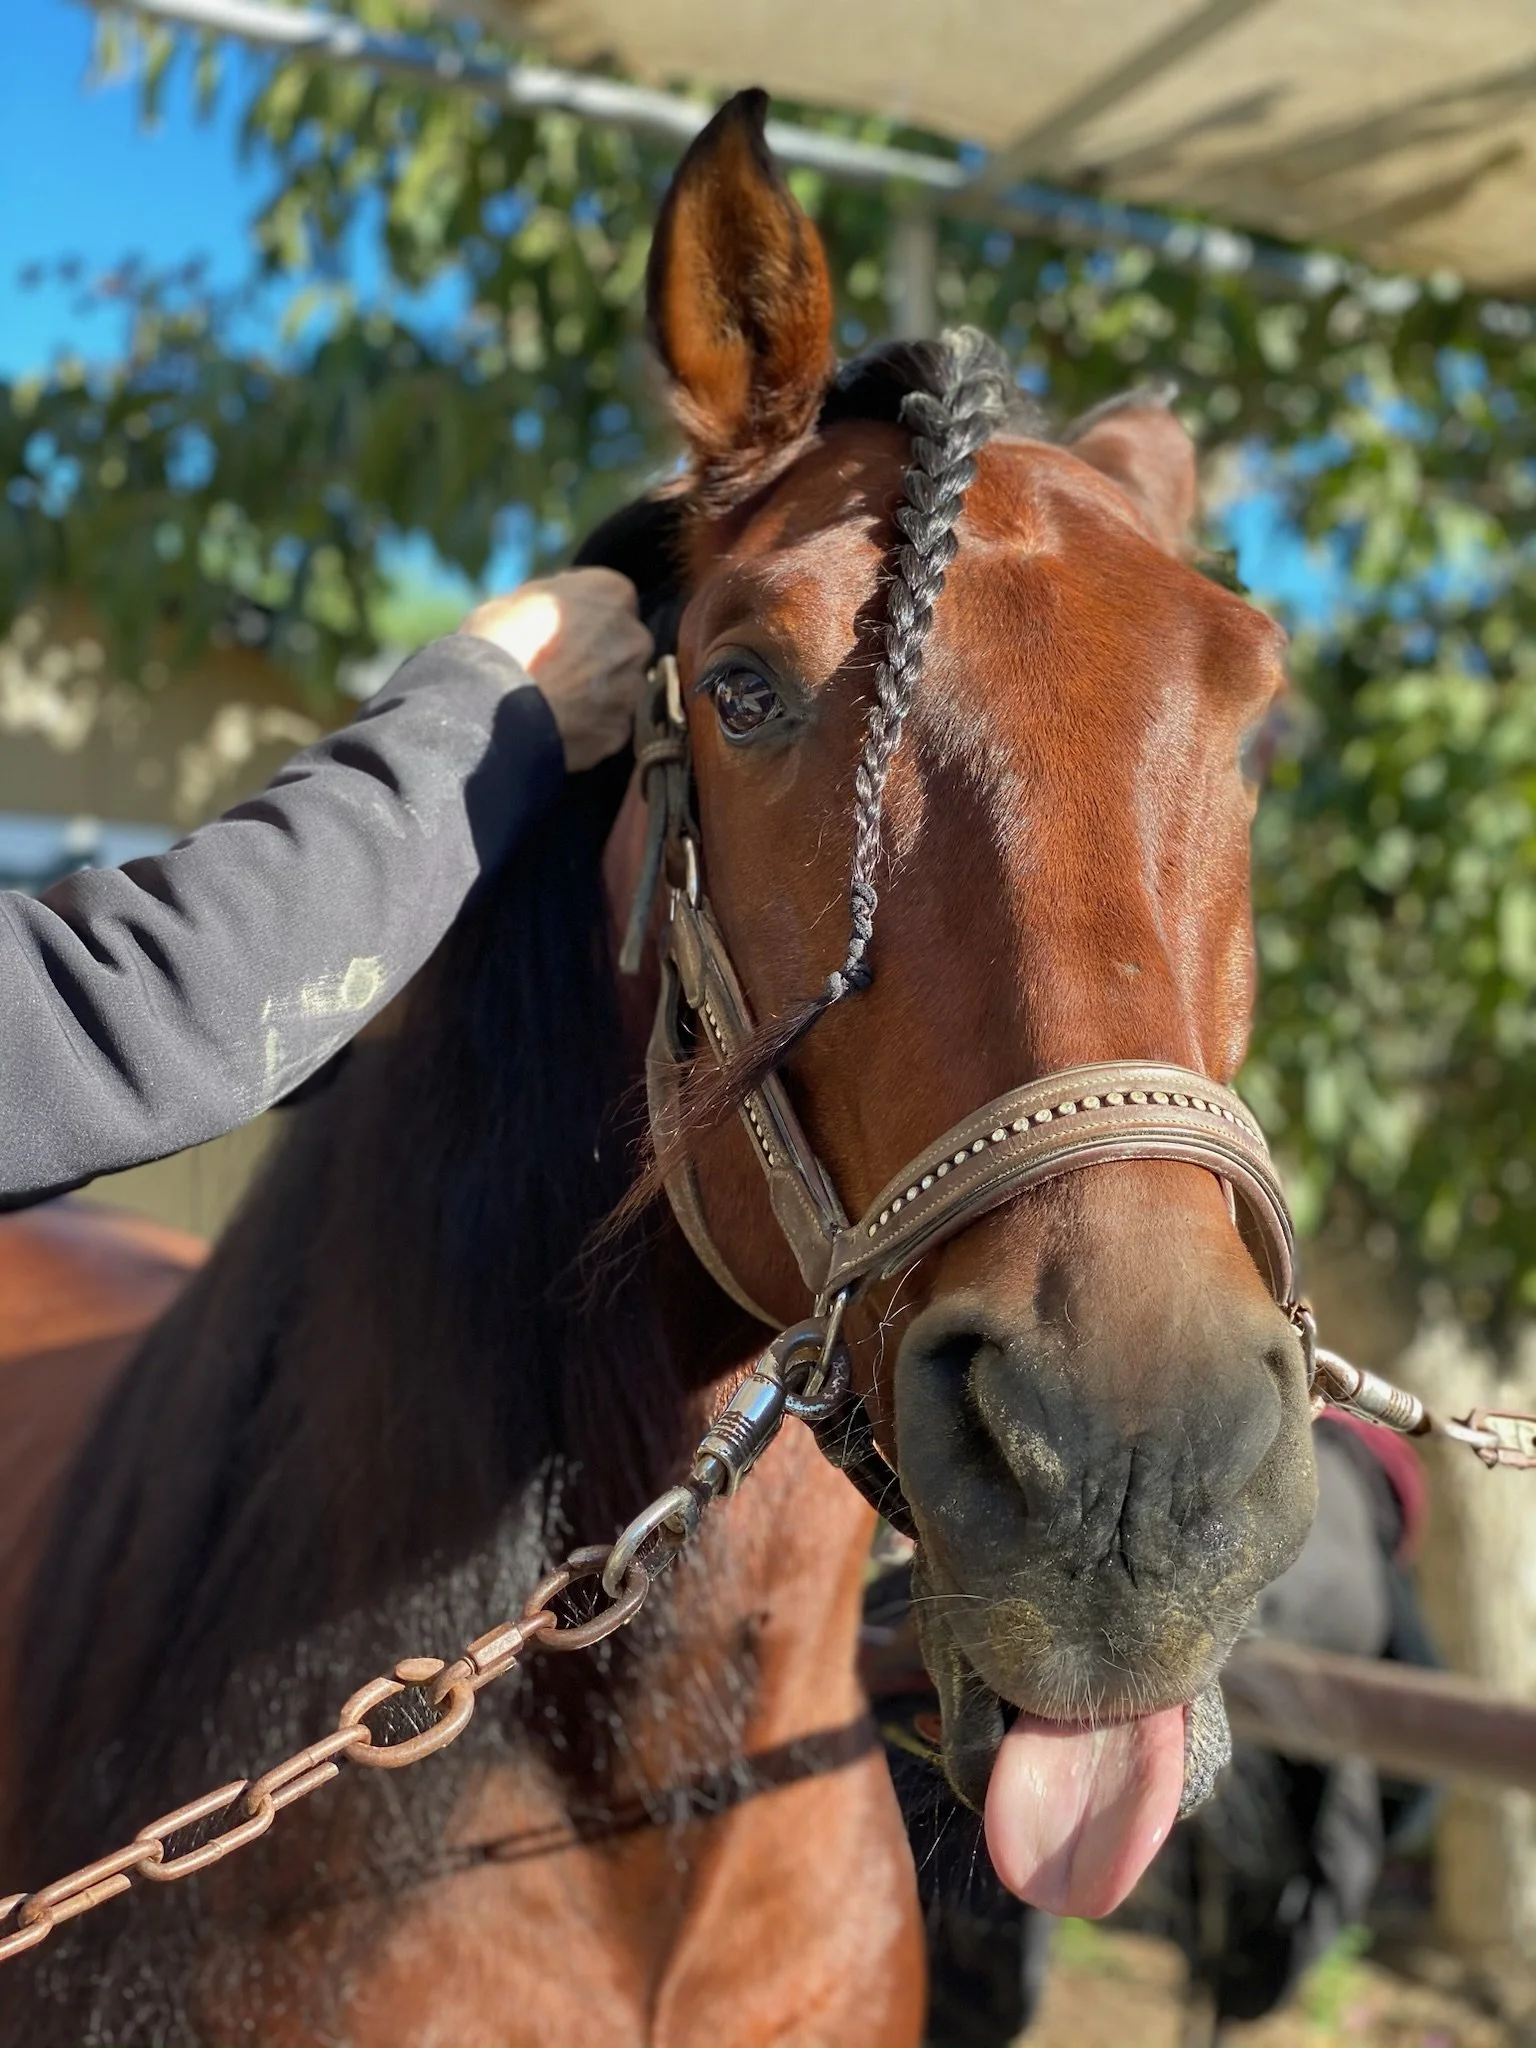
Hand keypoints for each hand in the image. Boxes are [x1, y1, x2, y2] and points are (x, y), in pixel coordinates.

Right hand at [462, 569, 652, 771]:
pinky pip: (611, 725)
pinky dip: (592, 727)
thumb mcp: (524, 598)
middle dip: (602, 655)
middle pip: (625, 645)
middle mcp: (634, 638)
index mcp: (613, 593)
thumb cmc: (499, 642)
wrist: (489, 704)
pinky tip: (561, 725)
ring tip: (558, 701)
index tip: (564, 630)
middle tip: (562, 668)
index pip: (614, 600)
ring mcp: (631, 688)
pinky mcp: (620, 729)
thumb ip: (561, 600)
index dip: (588, 616)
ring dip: (600, 693)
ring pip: (623, 687)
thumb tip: (563, 610)